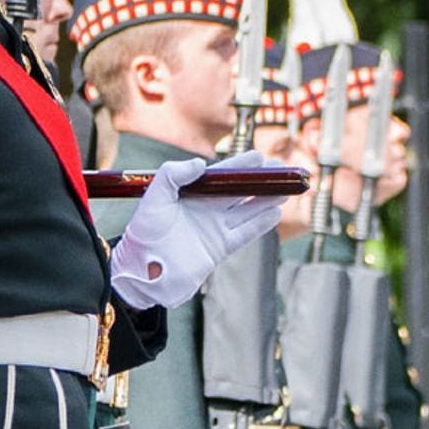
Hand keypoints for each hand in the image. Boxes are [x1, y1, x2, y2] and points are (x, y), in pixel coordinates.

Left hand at [110, 150, 285, 310]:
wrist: (142, 271)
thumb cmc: (143, 234)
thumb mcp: (154, 197)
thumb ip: (173, 175)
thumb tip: (200, 165)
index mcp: (192, 195)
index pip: (221, 176)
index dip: (240, 166)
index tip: (259, 157)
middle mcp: (206, 210)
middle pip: (239, 192)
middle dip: (261, 182)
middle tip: (281, 171)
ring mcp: (214, 230)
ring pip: (247, 211)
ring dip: (266, 201)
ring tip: (286, 190)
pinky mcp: (219, 249)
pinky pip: (245, 234)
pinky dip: (260, 224)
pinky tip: (275, 213)